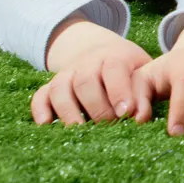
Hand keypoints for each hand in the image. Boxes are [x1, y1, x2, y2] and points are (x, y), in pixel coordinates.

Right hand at [32, 36, 152, 125]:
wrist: (101, 51)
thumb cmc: (129, 69)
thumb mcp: (142, 71)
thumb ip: (144, 91)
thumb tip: (140, 117)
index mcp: (114, 56)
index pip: (114, 68)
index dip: (119, 91)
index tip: (126, 113)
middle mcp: (87, 63)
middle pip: (85, 81)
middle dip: (97, 107)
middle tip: (109, 126)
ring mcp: (67, 74)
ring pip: (60, 88)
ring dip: (69, 111)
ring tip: (80, 131)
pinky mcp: (51, 87)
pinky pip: (40, 96)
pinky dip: (40, 109)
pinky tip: (46, 124)